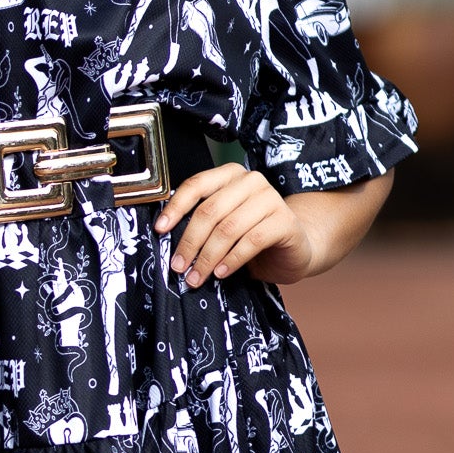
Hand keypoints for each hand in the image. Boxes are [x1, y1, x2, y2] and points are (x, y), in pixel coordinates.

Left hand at [153, 162, 313, 287]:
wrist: (293, 249)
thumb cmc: (253, 236)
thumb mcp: (223, 225)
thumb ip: (202, 223)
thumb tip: (168, 237)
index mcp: (231, 176)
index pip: (196, 185)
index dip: (175, 208)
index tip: (160, 229)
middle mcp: (251, 181)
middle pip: (210, 211)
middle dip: (190, 242)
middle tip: (179, 267)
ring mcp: (271, 198)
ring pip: (228, 228)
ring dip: (208, 257)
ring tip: (197, 276)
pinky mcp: (285, 221)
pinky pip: (251, 241)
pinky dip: (232, 260)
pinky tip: (221, 273)